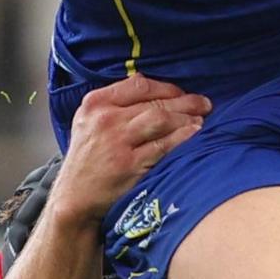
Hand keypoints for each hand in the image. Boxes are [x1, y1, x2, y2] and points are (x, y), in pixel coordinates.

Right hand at [50, 76, 211, 219]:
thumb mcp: (88, 121)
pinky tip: (194, 134)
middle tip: (204, 103)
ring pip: (161, 120)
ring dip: (187, 118)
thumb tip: (145, 81)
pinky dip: (183, 138)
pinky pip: (163, 146)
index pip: (139, 85)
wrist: (75, 197)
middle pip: (155, 103)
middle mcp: (105, 119)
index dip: (167, 88)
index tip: (181, 93)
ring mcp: (118, 142)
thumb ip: (113, 102)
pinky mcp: (129, 165)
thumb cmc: (86, 159)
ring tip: (202, 118)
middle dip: (185, 102)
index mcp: (95, 103)